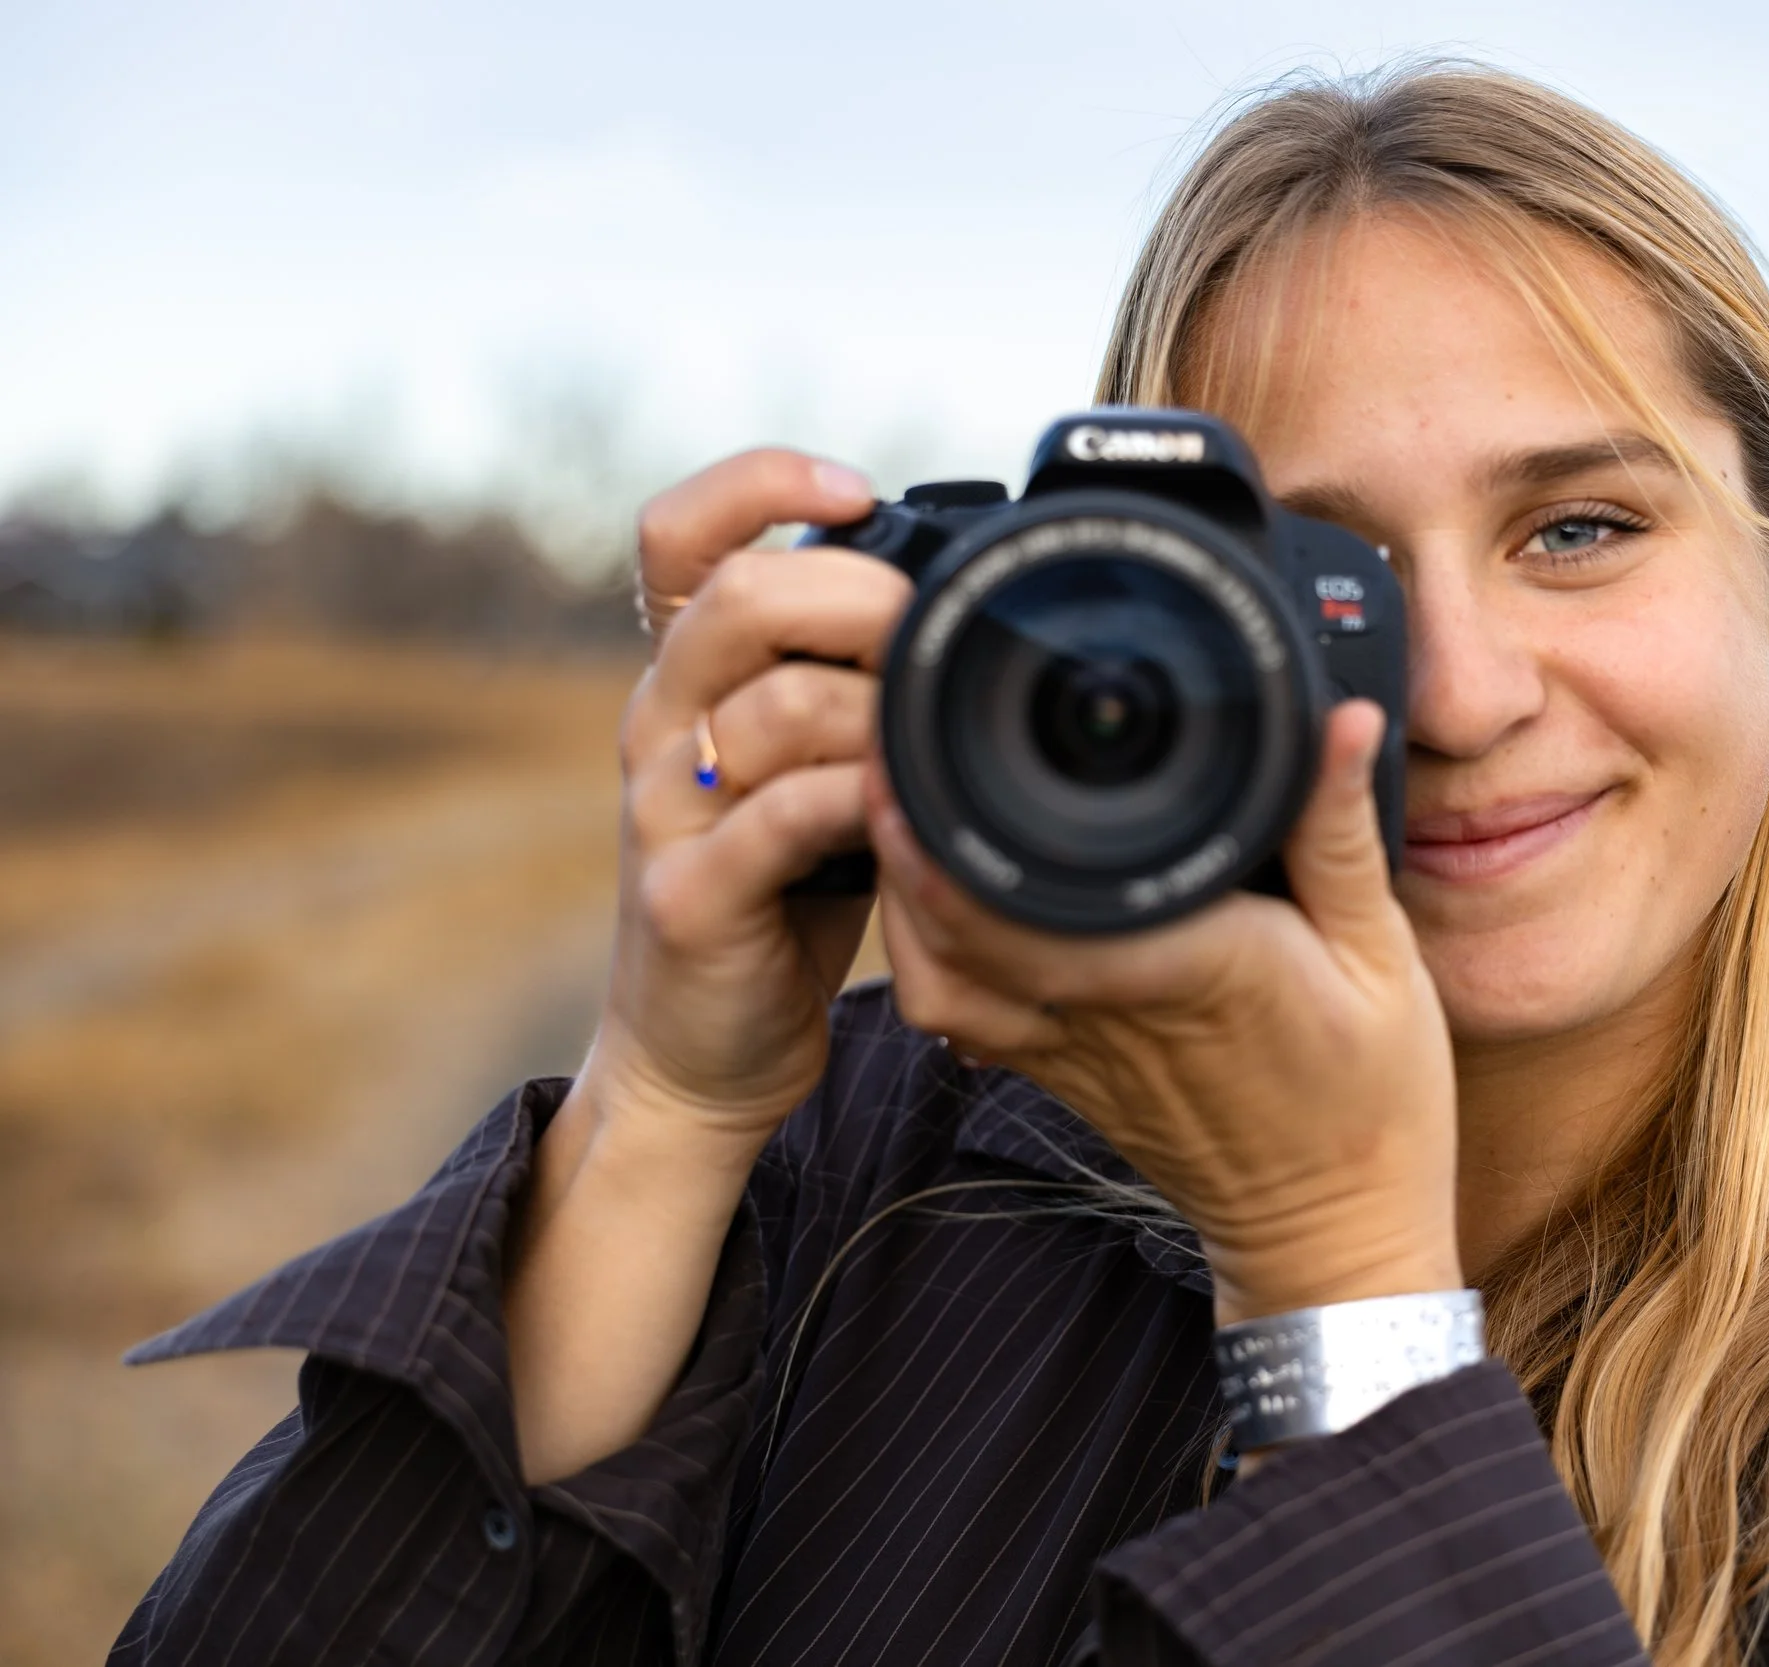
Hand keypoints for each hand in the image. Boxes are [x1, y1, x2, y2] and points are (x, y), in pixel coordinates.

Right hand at [587, 449, 912, 1153]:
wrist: (703, 1049)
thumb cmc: (782, 892)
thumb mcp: (809, 763)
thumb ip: (847, 682)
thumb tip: (952, 601)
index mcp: (689, 675)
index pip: (678, 534)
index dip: (757, 482)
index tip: (856, 491)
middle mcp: (661, 723)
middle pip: (736, 597)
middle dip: (856, 593)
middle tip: (928, 632)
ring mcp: (663, 811)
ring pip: (774, 704)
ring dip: (880, 712)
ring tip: (931, 747)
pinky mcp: (687, 896)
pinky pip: (782, 819)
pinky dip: (862, 804)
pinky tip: (906, 817)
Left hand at [870, 700, 1463, 1324]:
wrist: (1333, 1229)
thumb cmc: (1369, 1097)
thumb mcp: (1381, 952)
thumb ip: (1339, 830)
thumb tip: (1339, 719)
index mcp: (1186, 963)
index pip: (1036, 899)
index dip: (958, 823)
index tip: (934, 739)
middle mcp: (1105, 1009)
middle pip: (955, 926)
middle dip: (908, 832)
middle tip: (894, 740)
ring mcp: (1070, 1051)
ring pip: (937, 977)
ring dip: (903, 899)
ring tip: (903, 807)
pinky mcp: (1057, 1075)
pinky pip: (958, 1016)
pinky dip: (926, 955)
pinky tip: (933, 897)